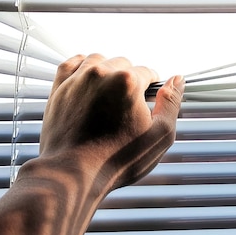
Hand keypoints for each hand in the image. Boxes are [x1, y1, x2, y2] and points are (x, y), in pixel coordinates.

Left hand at [39, 54, 184, 191]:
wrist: (74, 173)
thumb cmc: (119, 160)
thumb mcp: (159, 136)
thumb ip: (171, 103)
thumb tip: (177, 80)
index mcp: (127, 81)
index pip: (148, 73)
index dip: (152, 90)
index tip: (147, 104)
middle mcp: (100, 73)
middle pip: (124, 64)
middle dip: (129, 81)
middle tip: (128, 106)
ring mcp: (77, 78)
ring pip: (99, 61)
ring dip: (107, 73)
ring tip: (109, 97)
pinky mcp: (58, 87)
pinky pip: (73, 64)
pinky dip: (83, 70)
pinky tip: (89, 85)